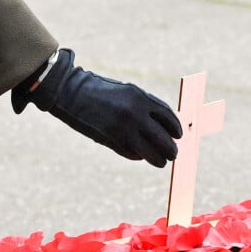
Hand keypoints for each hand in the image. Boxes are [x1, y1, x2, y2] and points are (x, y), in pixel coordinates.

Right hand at [11, 49, 181, 167]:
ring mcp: (124, 130)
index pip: (168, 117)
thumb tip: (165, 124)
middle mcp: (135, 114)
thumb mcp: (127, 92)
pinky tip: (139, 154)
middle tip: (173, 153)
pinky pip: (133, 154)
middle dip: (172, 149)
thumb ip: (146, 106)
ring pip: (152, 154)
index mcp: (140, 97)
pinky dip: (139, 156)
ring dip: (159, 159)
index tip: (178, 135)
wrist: (72, 93)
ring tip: (160, 160)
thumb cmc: (102, 91)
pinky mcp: (112, 142)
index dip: (176, 128)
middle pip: (165, 140)